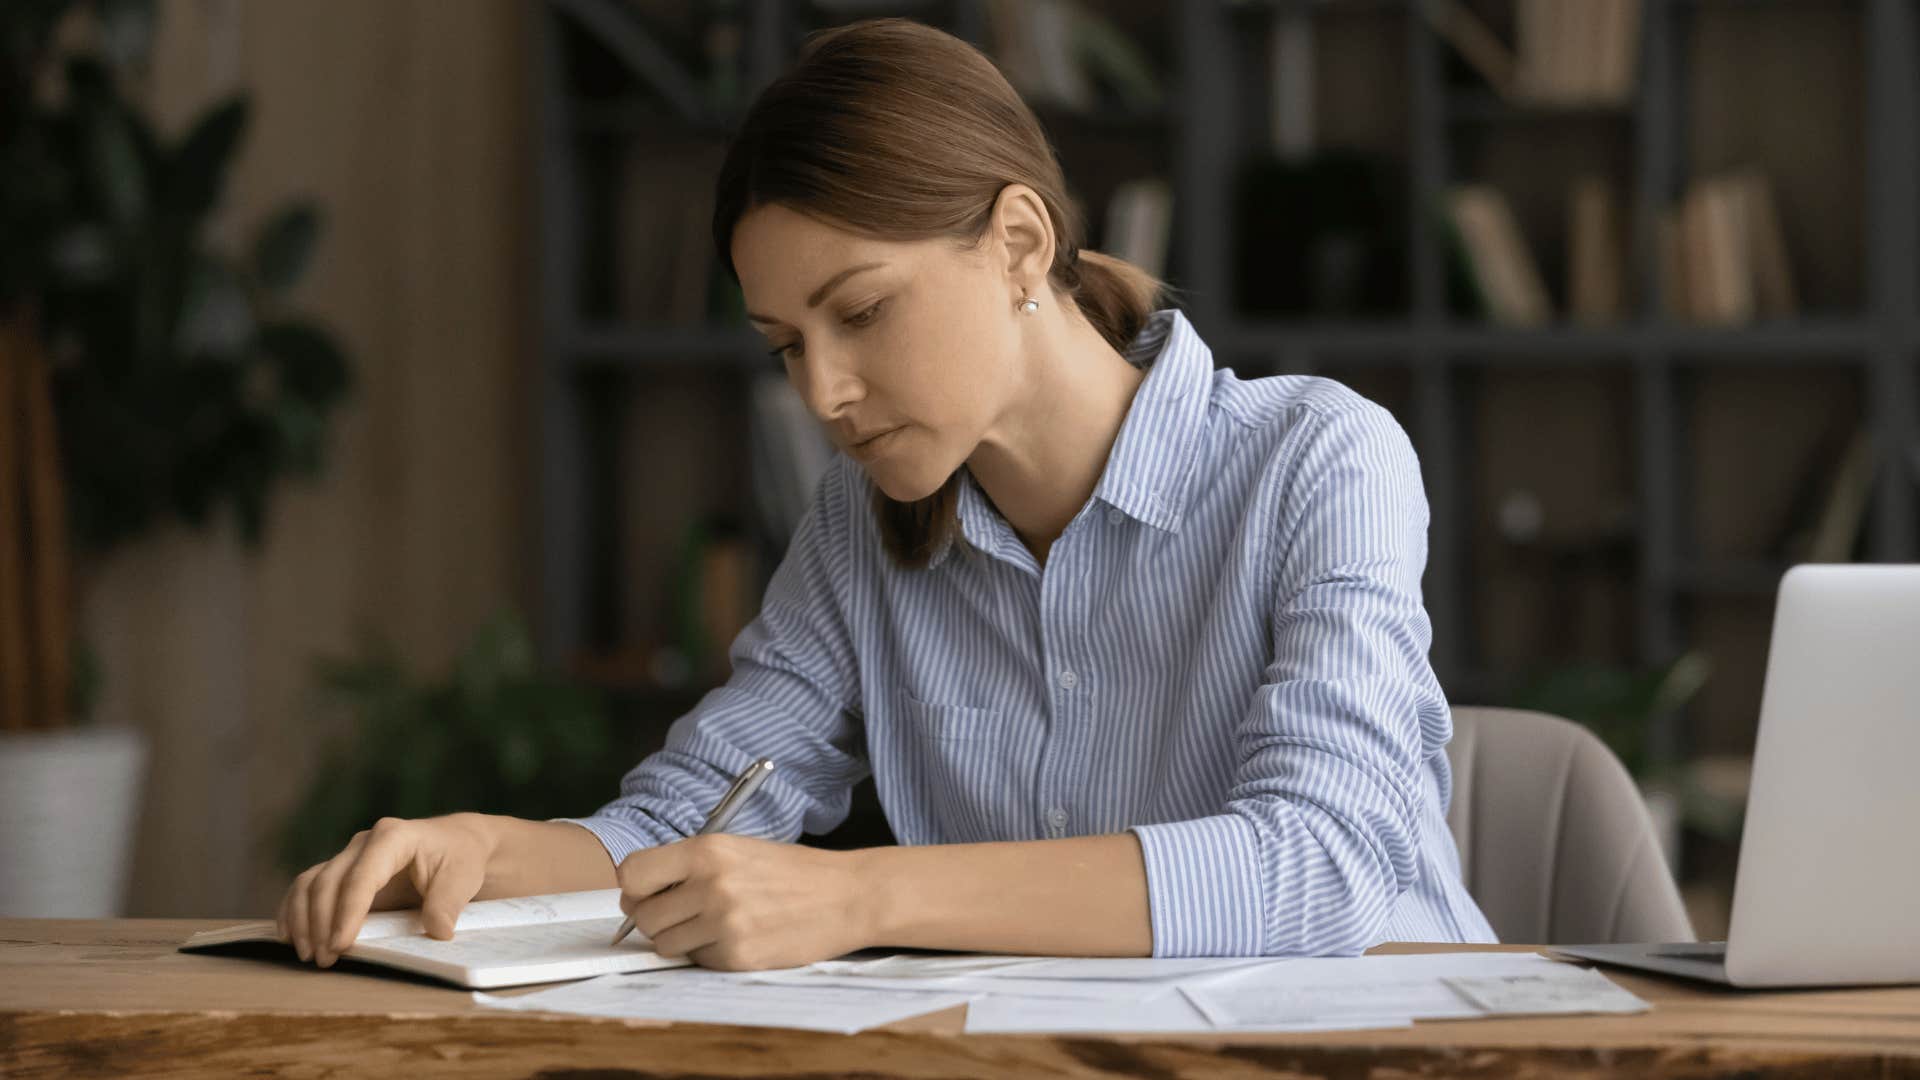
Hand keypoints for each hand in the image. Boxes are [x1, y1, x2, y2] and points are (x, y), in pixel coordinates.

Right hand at [275, 813, 495, 967]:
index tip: (340, 945)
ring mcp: (349, 855)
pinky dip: (294, 910)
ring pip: (310, 883)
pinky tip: (289, 936)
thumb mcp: (462, 877)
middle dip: (321, 923)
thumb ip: (448, 903)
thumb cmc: (460, 858)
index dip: (347, 912)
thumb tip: (437, 931)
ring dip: (302, 920)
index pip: (362, 877)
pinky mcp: (342, 871)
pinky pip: (306, 886)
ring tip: (308, 955)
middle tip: (324, 960)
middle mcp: (364, 843)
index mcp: (393, 837)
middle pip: (328, 881)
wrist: (456, 843)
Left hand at [616, 834, 874, 970]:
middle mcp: (711, 886)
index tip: (648, 893)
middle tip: (683, 913)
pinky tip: (739, 937)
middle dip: (655, 918)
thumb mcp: (737, 849)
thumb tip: (637, 894)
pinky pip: (698, 962)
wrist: (847, 896)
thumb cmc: (791, 871)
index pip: (632, 874)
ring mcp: (724, 924)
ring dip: (682, 939)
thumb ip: (688, 866)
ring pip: (666, 945)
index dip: (635, 888)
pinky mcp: (738, 957)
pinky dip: (711, 954)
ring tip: (715, 924)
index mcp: (707, 851)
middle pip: (643, 916)